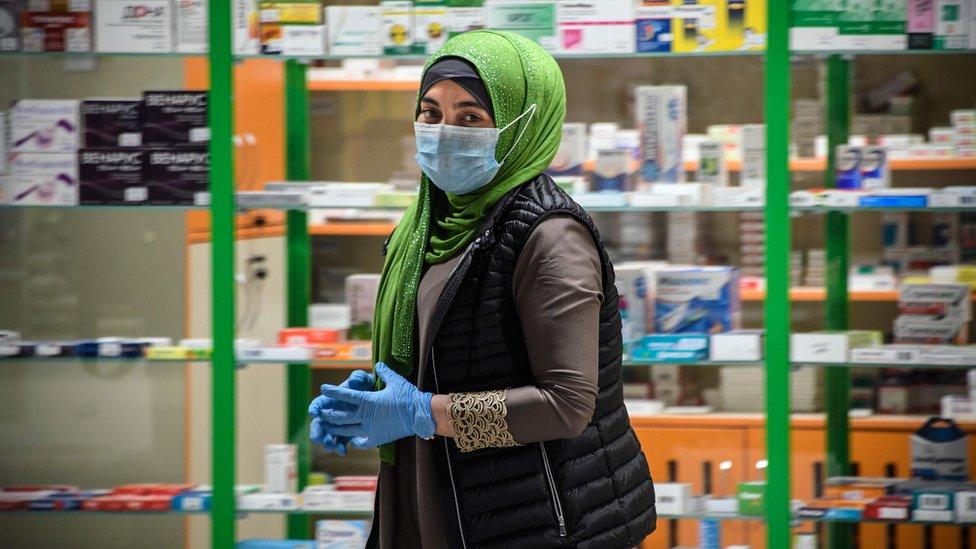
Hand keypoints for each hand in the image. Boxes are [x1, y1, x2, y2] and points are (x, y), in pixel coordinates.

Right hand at [308, 370, 374, 454]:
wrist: (378, 400)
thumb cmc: (367, 387)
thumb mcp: (364, 380)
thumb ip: (359, 377)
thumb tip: (354, 378)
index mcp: (332, 400)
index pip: (320, 403)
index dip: (315, 407)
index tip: (313, 412)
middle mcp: (333, 413)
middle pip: (320, 423)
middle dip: (317, 431)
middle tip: (316, 438)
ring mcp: (339, 425)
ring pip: (328, 435)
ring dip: (327, 442)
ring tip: (329, 447)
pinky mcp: (347, 434)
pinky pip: (341, 443)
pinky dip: (340, 448)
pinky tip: (343, 451)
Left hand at [318, 362, 434, 448]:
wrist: (420, 414)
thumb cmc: (408, 396)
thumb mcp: (395, 380)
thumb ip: (384, 372)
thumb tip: (378, 364)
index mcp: (368, 400)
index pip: (346, 395)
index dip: (333, 391)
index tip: (323, 389)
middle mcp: (365, 415)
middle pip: (341, 416)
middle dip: (328, 414)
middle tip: (319, 413)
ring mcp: (370, 429)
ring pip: (346, 430)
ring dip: (335, 429)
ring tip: (327, 428)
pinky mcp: (377, 438)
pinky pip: (361, 442)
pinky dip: (355, 441)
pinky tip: (352, 440)